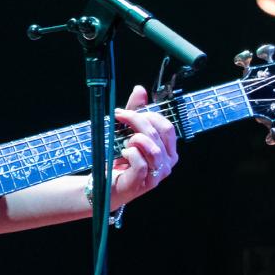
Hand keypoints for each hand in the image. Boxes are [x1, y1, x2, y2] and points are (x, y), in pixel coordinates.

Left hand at [108, 85, 178, 208]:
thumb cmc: (120, 159)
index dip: (146, 115)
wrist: (106, 184)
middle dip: (137, 121)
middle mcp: (167, 162)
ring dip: (134, 138)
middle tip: (119, 118)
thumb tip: (140, 90)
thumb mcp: (126, 131)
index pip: (166, 126)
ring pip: (152, 147)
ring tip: (123, 142)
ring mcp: (157, 174)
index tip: (125, 112)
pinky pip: (140, 161)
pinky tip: (123, 154)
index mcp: (168, 150)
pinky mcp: (144, 182)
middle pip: (158, 132)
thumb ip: (135, 111)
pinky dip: (130, 153)